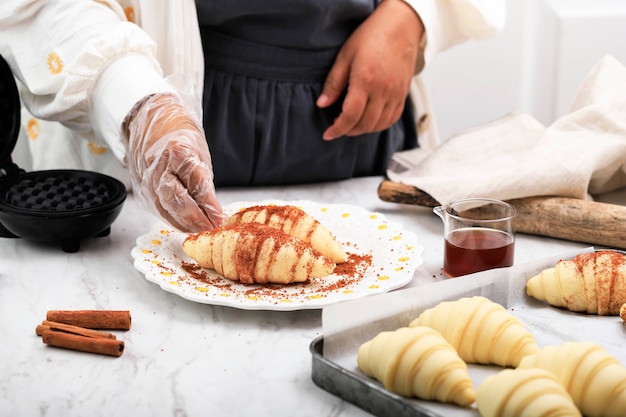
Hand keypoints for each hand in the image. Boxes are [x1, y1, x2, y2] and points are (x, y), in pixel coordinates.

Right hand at [124, 93, 225, 231]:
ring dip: (185, 223)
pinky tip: (186, 225)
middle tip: (211, 228)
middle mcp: (158, 165)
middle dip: (196, 218)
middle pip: (176, 199)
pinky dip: (173, 220)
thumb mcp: (200, 156)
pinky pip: (158, 209)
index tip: (220, 218)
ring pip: (165, 208)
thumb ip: (204, 185)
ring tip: (202, 230)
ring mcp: (146, 178)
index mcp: (177, 151)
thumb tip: (214, 213)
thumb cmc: (181, 139)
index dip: (209, 205)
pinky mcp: (141, 190)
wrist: (153, 126)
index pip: (196, 183)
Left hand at [316, 0, 423, 139]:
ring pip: (379, 125)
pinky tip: (369, 120)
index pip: (350, 116)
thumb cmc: (372, 36)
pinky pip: (392, 118)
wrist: (401, 26)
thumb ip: (334, 83)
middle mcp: (383, 90)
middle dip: (348, 131)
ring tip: (351, 124)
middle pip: (365, 124)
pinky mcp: (403, 94)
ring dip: (363, 130)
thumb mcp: (345, 56)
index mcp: (366, 80)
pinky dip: (379, 125)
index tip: (328, 134)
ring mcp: (396, 94)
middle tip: (337, 127)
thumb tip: (322, 104)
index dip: (337, 129)